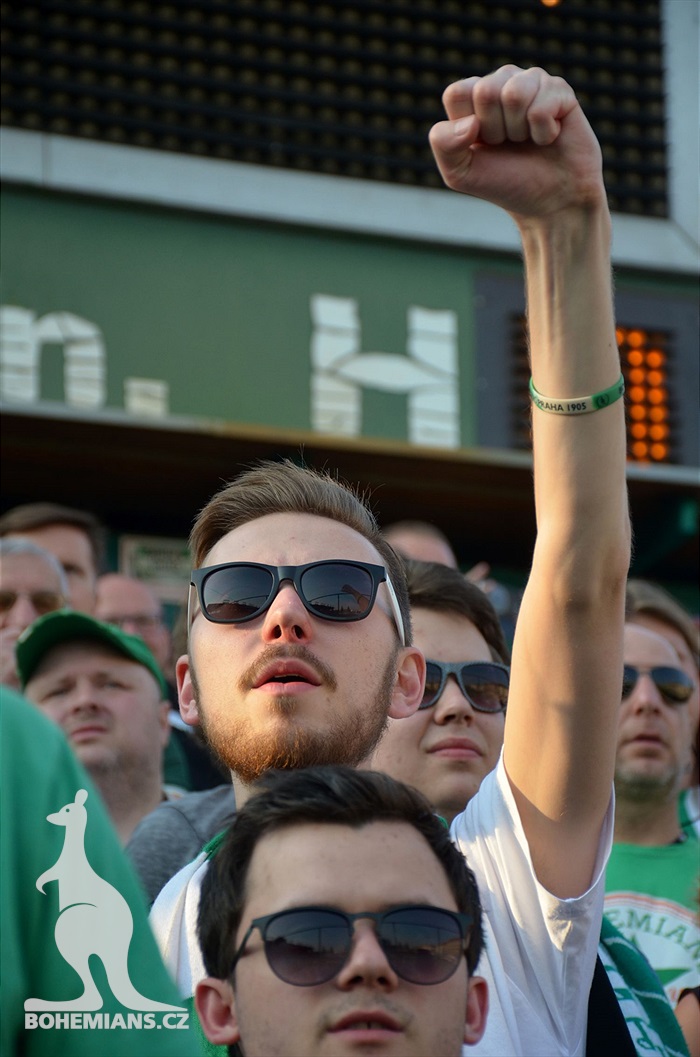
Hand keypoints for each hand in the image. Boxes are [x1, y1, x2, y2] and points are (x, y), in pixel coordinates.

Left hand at [429, 65, 604, 219]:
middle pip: (485, 91)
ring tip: (527, 140)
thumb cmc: (505, 182)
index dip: (468, 127)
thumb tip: (471, 122)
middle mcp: (501, 83)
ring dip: (520, 130)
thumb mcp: (460, 173)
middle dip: (495, 129)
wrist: (549, 200)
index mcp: (473, 98)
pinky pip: (541, 107)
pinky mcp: (560, 90)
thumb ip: (444, 145)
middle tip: (508, 144)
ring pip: (514, 94)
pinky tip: (548, 137)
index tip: (483, 145)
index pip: (457, 93)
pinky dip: (543, 133)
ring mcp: (531, 82)